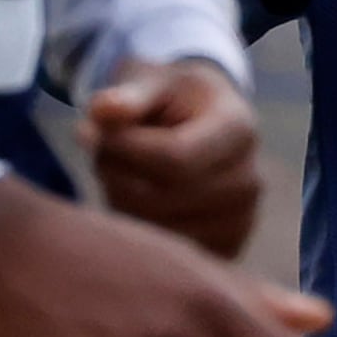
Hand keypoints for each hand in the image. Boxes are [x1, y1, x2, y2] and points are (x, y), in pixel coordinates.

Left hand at [81, 58, 261, 258]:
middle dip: (116, 174)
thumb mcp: (152, 83)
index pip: (175, 158)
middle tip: (100, 149)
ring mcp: (239, 222)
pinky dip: (136, 229)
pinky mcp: (223, 251)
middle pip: (160, 198)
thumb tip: (101, 110)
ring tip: (123, 170)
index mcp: (239, 130)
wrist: (200, 123)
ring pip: (154, 230)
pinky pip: (161, 254)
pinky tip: (138, 199)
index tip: (88, 131)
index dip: (122, 149)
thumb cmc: (171, 100)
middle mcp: (248, 182)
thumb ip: (128, 96)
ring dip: (120, 203)